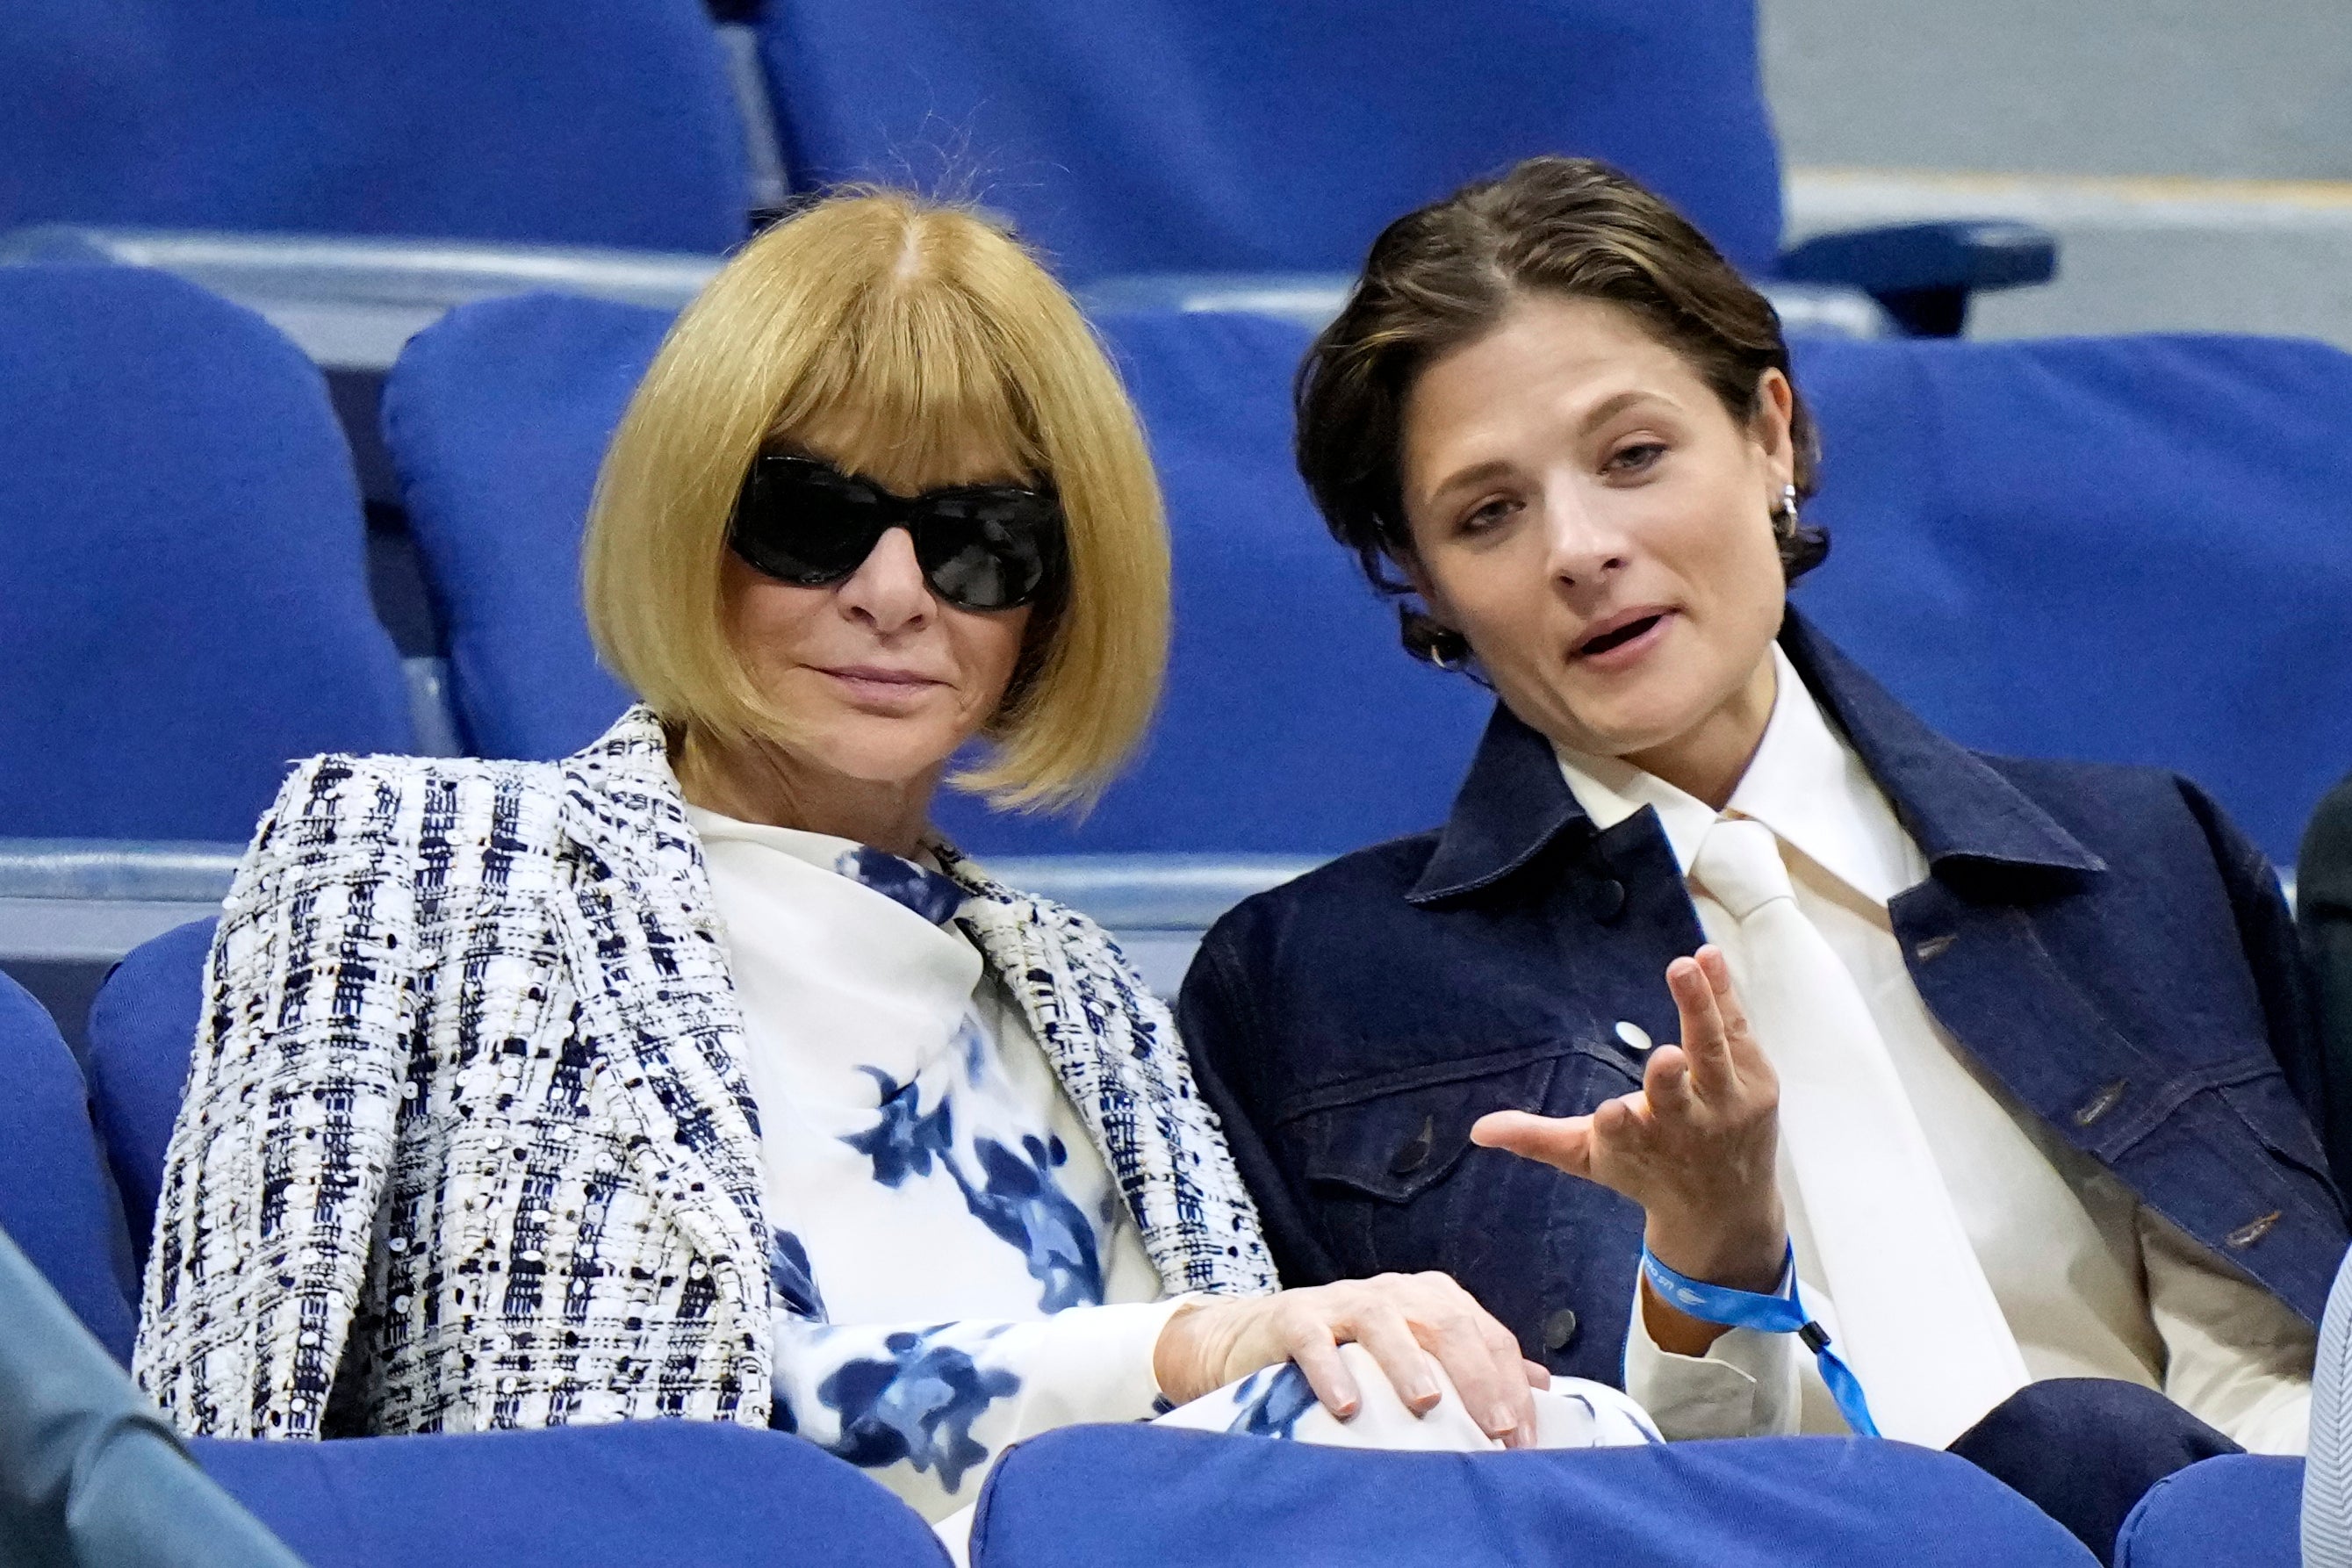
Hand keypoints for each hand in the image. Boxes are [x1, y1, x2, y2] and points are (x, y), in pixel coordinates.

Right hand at [1153, 1272, 1545, 1446]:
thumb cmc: (1353, 1351)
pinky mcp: (1295, 1318)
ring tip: (1427, 1405)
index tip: (1522, 1440)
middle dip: (1476, 1376)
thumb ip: (1474, 1361)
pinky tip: (1345, 1406)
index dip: (1509, 1385)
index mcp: (1433, 1298)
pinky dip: (1330, 1370)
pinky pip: (1315, 1341)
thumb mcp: (1419, 1352)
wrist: (1261, 1335)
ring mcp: (1344, 1302)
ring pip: (1385, 1324)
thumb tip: (1539, 1382)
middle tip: (1495, 1428)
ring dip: (1408, 1364)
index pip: (1485, 1335)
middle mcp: (1395, 1293)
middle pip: (1446, 1324)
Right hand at [1469, 947, 1785, 1348]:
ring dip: (1699, 1009)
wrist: (1726, 1208)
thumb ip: (1537, 1139)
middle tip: (1666, 1056)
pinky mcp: (1757, 1085)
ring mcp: (1726, 1106)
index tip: (1608, 1113)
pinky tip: (1707, 956)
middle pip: (1675, 1098)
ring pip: (1712, 1052)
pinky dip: (1723, 994)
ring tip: (1684, 966)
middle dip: (1668, 1081)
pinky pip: (1736, 1031)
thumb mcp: (1590, 1159)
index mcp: (1636, 1147)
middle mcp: (1685, 1129)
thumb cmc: (1647, 1171)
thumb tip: (1478, 1130)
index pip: (1621, 1137)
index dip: (1616, 1126)